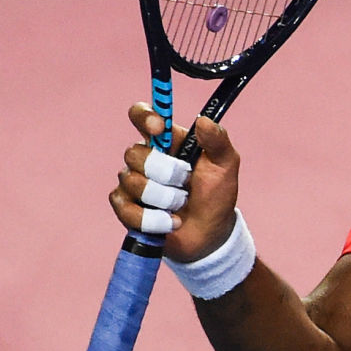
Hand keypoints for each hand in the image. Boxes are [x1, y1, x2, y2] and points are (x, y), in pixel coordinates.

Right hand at [108, 104, 240, 262]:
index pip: (141, 115)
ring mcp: (133, 182)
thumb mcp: (225, 165)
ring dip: (164, 199)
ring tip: (180, 205)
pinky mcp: (126, 208)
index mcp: (166, 141)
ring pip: (132, 182)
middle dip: (165, 173)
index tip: (158, 128)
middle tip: (186, 183)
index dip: (143, 116)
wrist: (210, 234)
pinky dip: (151, 219)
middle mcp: (145, 158)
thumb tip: (203, 120)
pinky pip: (125, 207)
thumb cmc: (216, 195)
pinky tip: (169, 222)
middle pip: (134, 153)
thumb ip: (218, 141)